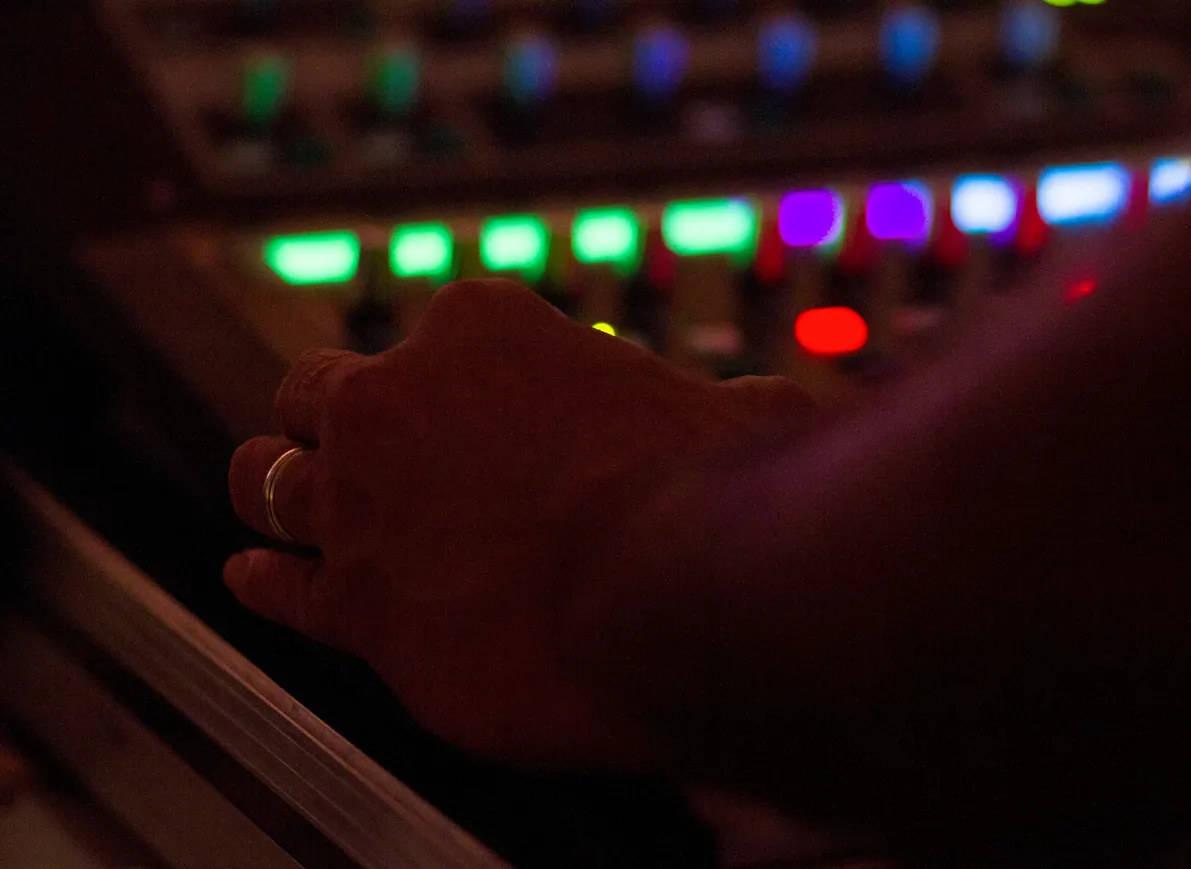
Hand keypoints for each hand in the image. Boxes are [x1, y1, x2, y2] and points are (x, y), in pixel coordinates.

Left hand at [225, 279, 812, 767]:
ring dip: (272, 486)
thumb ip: (730, 405)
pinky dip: (264, 578)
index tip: (474, 423)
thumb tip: (776, 408)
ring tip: (272, 498)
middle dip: (334, 420)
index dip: (449, 386)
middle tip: (357, 450)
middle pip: (318, 395)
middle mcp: (395, 398)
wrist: (674, 592)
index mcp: (480, 324)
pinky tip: (252, 576)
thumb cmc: (714, 493)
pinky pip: (279, 583)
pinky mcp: (352, 601)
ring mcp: (360, 500)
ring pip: (266, 478)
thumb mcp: (739, 415)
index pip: (436, 340)